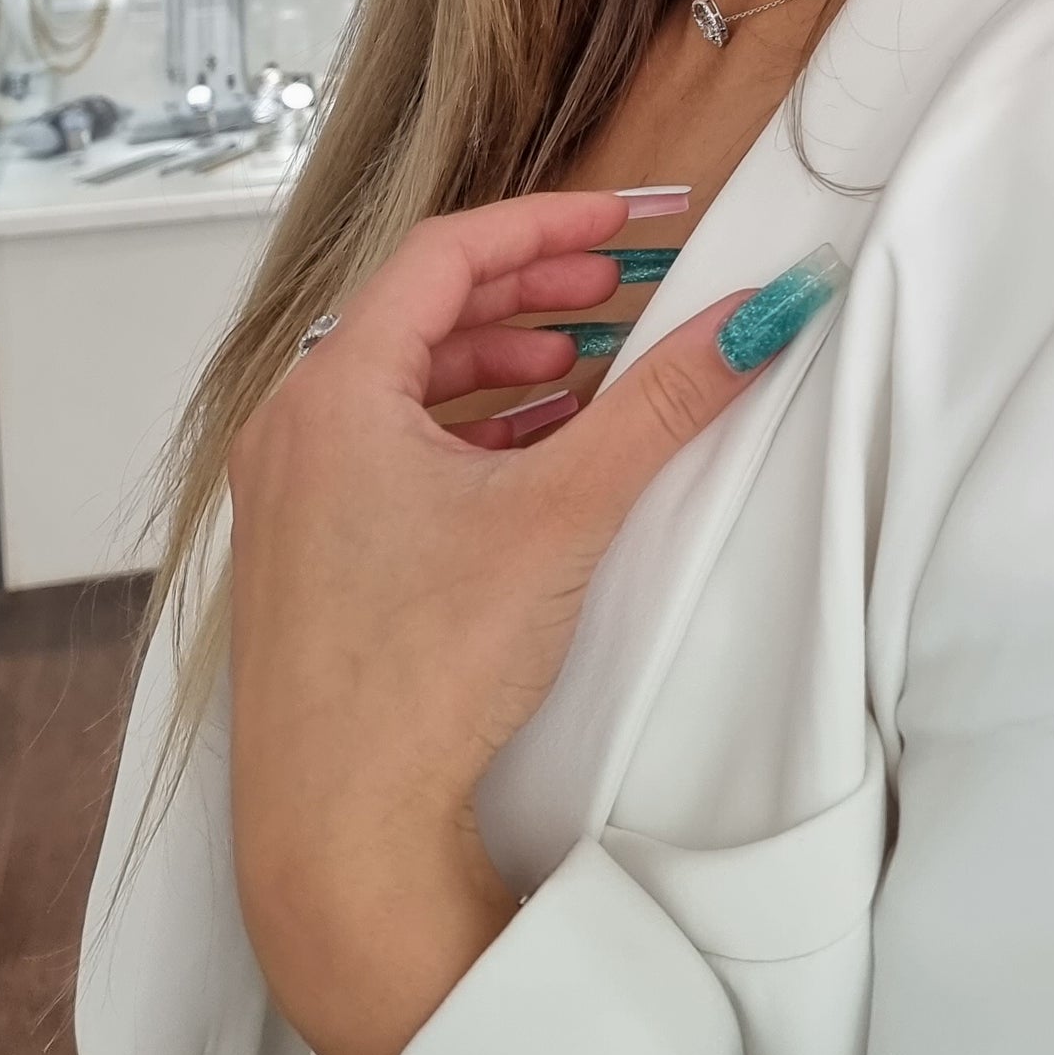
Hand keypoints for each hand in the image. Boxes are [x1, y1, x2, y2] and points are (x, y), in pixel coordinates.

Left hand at [226, 188, 835, 1054]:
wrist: (340, 836)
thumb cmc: (421, 672)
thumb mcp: (564, 513)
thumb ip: (666, 404)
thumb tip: (764, 313)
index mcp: (330, 391)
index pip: (446, 254)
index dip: (548, 221)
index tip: (630, 218)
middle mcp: (292, 431)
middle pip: (421, 313)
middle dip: (532, 290)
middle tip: (620, 288)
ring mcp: (289, 500)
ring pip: (404, 387)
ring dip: (504, 365)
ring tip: (591, 373)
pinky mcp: (305, 562)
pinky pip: (389, 454)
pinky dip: (469, 434)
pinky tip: (539, 460)